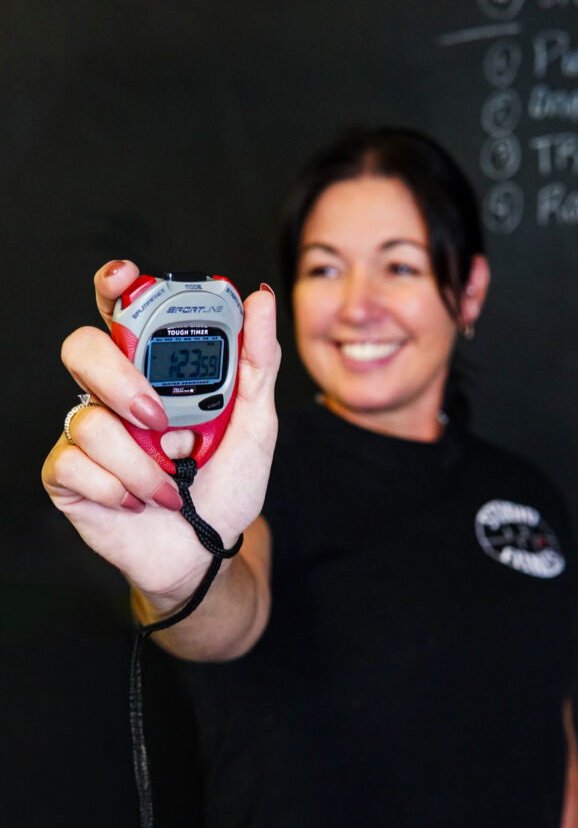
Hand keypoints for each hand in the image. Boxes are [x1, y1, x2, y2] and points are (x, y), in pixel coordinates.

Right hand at [42, 261, 279, 610]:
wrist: (207, 550)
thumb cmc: (227, 485)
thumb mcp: (256, 424)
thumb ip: (257, 363)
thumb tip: (259, 300)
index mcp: (155, 372)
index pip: (123, 313)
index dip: (115, 287)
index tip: (125, 277)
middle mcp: (115, 394)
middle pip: (83, 349)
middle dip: (119, 378)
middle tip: (158, 417)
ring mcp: (88, 433)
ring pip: (89, 419)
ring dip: (141, 462)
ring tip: (170, 484)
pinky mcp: (68, 475)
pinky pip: (74, 463)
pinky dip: (118, 488)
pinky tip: (139, 502)